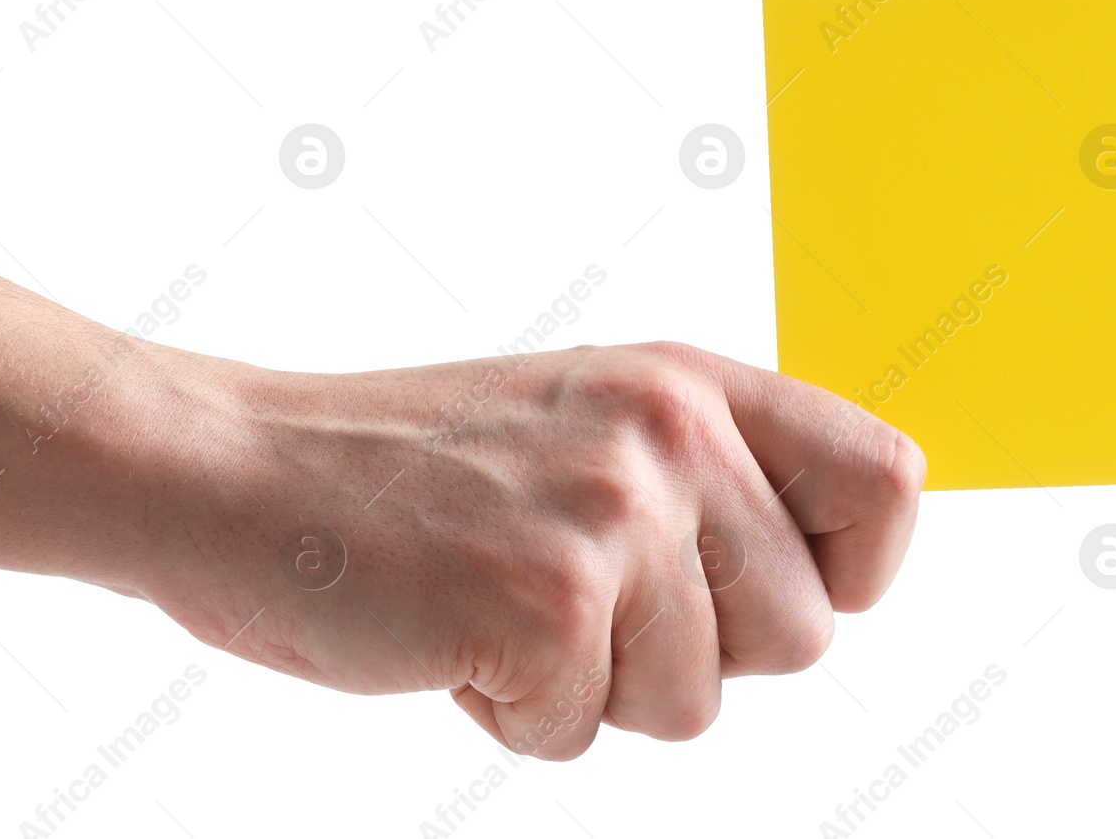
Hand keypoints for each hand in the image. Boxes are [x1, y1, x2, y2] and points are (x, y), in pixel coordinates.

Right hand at [124, 341, 924, 758]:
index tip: (758, 593)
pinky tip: (446, 634)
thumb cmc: (395, 466)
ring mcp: (609, 516)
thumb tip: (827, 583)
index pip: (885, 482)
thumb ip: (700, 476)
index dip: (849, 567)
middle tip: (570, 600)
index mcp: (685, 382)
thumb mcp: (578, 421)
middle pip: (799, 635)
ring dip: (588, 686)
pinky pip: (581, 732)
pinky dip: (509, 712)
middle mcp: (667, 434)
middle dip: (689, 655)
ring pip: (694, 704)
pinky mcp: (544, 602)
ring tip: (492, 602)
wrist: (230, 470)